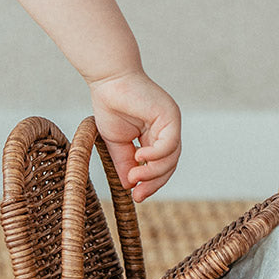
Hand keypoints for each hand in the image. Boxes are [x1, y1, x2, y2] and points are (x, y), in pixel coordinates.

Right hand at [89, 71, 181, 202]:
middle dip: (154, 182)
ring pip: (171, 157)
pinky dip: (155, 155)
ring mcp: (171, 123)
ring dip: (153, 172)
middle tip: (138, 195)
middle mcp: (166, 130)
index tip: (136, 197)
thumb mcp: (117, 142)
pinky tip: (140, 158)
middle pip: (169, 165)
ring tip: (134, 176)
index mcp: (155, 136)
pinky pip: (169, 144)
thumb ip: (124, 163)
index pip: (160, 166)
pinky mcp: (170, 115)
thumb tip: (129, 187)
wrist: (108, 80)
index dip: (150, 183)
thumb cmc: (110, 105)